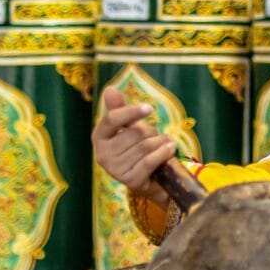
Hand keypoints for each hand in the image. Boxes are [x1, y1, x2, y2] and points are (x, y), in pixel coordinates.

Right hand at [92, 87, 177, 202]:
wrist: (148, 176)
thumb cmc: (136, 146)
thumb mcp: (128, 126)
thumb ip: (120, 108)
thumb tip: (109, 89)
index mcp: (99, 137)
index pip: (112, 119)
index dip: (131, 111)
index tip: (149, 108)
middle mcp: (103, 155)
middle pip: (134, 133)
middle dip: (151, 131)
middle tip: (156, 135)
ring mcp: (115, 170)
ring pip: (145, 146)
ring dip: (161, 142)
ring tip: (165, 142)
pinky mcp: (130, 181)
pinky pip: (150, 161)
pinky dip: (164, 152)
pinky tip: (170, 148)